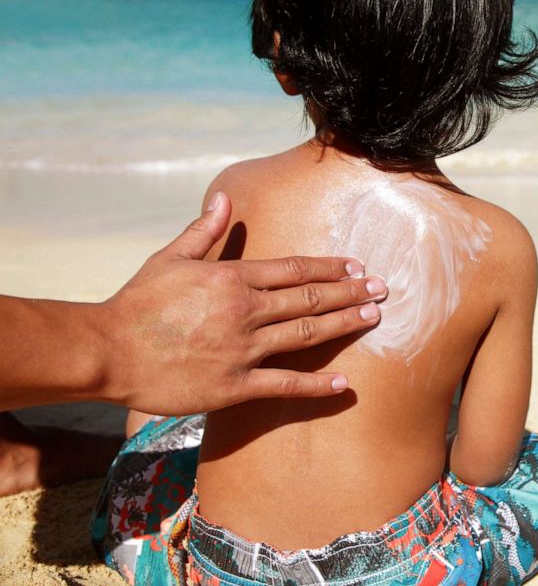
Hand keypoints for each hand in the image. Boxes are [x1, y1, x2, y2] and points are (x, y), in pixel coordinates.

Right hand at [98, 192, 384, 414]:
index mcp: (232, 278)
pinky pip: (285, 385)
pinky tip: (344, 383)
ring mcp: (243, 350)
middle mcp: (245, 311)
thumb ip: (203, 231)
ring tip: (373, 318)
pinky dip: (317, 385)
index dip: (329, 267)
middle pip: (310, 299)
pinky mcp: (234, 386)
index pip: (294, 270)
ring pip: (305, 335)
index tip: (356, 266)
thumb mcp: (169, 258)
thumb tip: (225, 199)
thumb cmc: (137, 303)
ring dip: (343, 325)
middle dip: (349, 292)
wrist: (107, 351)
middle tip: (382, 289)